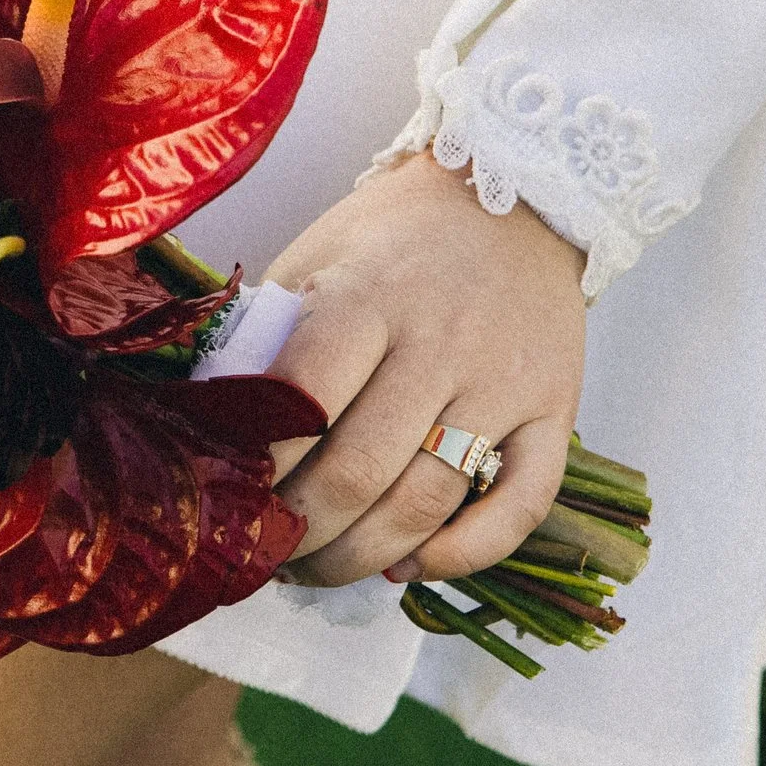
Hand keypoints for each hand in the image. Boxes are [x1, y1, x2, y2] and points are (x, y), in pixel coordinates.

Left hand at [262, 153, 586, 586]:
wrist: (519, 197)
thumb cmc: (395, 237)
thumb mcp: (317, 256)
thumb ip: (269, 335)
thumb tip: (209, 423)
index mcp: (367, 295)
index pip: (300, 401)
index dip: (258, 467)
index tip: (232, 495)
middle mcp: (440, 341)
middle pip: (359, 471)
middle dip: (300, 532)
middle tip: (270, 549)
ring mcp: (503, 382)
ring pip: (427, 503)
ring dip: (362, 557)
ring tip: (319, 568)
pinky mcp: (555, 411)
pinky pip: (519, 508)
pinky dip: (463, 555)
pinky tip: (411, 566)